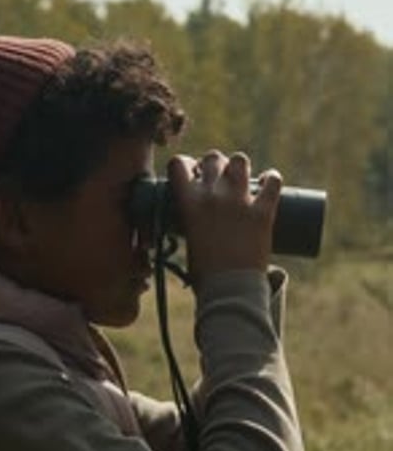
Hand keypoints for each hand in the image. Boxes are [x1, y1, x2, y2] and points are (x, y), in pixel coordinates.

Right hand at [167, 150, 281, 280]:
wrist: (230, 291)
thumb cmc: (205, 276)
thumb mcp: (188, 244)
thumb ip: (190, 230)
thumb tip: (196, 229)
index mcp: (188, 203)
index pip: (178, 165)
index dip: (186, 164)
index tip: (193, 172)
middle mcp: (211, 195)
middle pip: (213, 158)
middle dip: (216, 163)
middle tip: (221, 178)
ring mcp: (238, 202)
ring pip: (240, 161)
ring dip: (241, 166)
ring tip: (244, 177)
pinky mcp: (262, 212)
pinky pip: (273, 181)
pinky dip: (272, 178)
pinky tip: (270, 179)